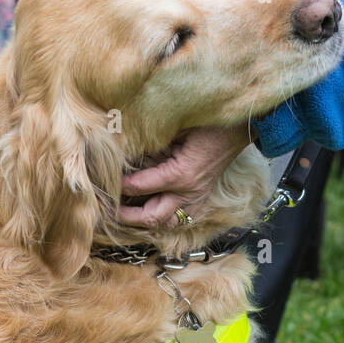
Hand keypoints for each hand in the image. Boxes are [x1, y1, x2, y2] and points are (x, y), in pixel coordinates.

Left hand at [119, 125, 249, 227]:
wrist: (240, 124)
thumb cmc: (207, 119)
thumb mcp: (174, 126)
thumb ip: (149, 141)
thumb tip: (122, 146)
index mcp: (180, 175)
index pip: (140, 187)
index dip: (118, 185)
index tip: (103, 180)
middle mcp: (188, 193)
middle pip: (151, 217)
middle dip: (126, 216)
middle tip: (106, 210)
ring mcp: (197, 198)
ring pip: (167, 223)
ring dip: (145, 221)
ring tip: (126, 214)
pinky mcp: (203, 197)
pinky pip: (182, 219)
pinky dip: (164, 219)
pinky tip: (152, 212)